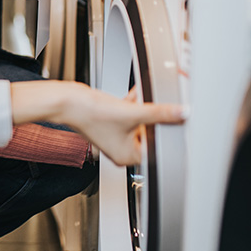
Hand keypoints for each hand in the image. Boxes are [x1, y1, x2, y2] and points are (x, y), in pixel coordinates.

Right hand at [9, 81, 184, 166]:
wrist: (69, 101)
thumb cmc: (91, 115)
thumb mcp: (132, 113)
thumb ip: (160, 113)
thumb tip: (181, 113)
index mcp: (127, 156)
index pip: (156, 145)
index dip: (164, 131)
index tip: (173, 119)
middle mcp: (121, 149)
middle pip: (147, 133)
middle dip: (153, 117)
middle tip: (158, 107)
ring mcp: (114, 135)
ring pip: (137, 121)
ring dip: (142, 108)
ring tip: (145, 98)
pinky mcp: (109, 121)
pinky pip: (127, 114)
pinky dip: (132, 104)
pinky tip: (136, 94)